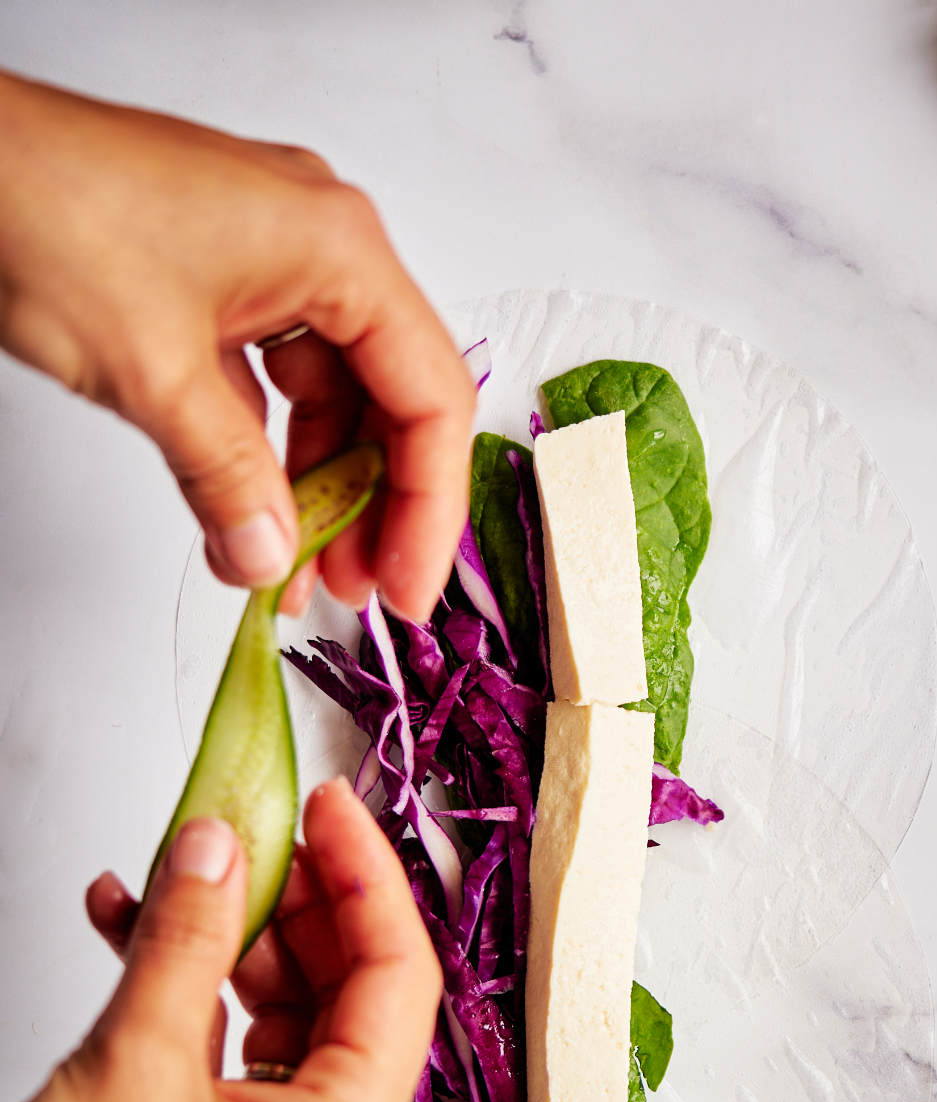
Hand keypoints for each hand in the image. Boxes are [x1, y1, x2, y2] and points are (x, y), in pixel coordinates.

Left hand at [0, 70, 474, 617]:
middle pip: (389, 402)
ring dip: (319, 491)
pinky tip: (253, 517)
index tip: (405, 589)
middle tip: (357, 591)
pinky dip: (264, 456)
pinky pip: (271, 386)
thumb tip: (270, 558)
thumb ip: (227, 479)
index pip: (428, 399)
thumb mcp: (153, 374)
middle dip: (375, 507)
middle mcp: (318, 247)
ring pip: (331, 401)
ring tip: (302, 570)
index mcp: (337, 248)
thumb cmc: (38, 207)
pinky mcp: (220, 282)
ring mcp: (269, 262)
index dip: (429, 509)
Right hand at [0, 779, 439, 1101]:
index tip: (328, 806)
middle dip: (296, 897)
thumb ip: (189, 936)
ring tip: (177, 866)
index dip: (368, 877)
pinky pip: (228, 1036)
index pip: (398, 976)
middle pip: (347, 986)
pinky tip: (129, 919)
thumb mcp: (137, 1057)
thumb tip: (220, 843)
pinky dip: (188, 978)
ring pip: (284, 1004)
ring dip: (229, 931)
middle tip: (252, 826)